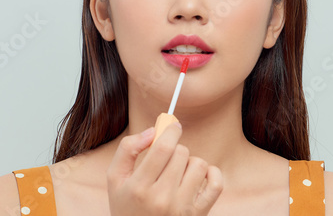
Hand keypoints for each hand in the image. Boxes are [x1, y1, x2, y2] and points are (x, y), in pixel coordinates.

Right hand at [107, 123, 223, 215]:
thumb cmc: (127, 206)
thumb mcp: (115, 179)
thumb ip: (127, 150)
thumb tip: (152, 131)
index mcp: (139, 188)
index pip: (163, 147)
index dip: (171, 130)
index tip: (173, 126)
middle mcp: (162, 199)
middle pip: (181, 153)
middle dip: (175, 150)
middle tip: (167, 160)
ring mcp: (182, 208)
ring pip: (199, 164)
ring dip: (190, 163)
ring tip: (179, 172)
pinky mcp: (198, 214)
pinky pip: (216, 183)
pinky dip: (211, 173)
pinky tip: (198, 177)